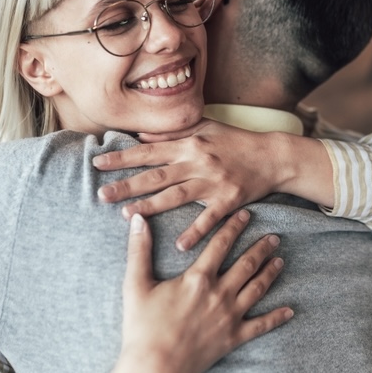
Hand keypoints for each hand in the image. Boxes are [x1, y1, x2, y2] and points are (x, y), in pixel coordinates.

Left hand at [94, 119, 298, 250]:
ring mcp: (213, 183)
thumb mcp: (205, 127)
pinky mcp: (229, 201)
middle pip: (156, 176)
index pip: (149, 151)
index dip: (122, 158)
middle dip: (127, 185)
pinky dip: (195, 232)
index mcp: (189, 144)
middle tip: (100, 196)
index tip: (98, 164)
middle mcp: (198, 162)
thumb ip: (173, 132)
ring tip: (127, 215)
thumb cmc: (236, 141)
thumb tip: (141, 136)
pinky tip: (179, 245)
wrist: (273, 156)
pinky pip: (209, 219)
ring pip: (176, 196)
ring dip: (150, 206)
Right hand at [98, 210, 292, 372]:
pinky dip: (277, 317)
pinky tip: (290, 310)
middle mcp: (219, 294)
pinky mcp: (234, 338)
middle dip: (262, 248)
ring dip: (271, 273)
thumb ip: (138, 250)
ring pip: (258, 289)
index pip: (221, 244)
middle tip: (274, 236)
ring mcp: (230, 316)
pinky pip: (261, 325)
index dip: (234, 227)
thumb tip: (136, 219)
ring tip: (280, 260)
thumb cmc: (142, 327)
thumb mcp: (135, 285)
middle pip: (247, 264)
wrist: (154, 369)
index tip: (246, 215)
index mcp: (198, 278)